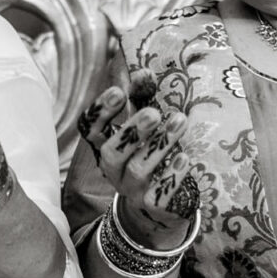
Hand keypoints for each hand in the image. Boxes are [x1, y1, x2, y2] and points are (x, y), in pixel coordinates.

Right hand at [76, 67, 200, 249]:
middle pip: (111, 153)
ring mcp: (132, 190)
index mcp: (107, 148)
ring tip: (179, 122)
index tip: (119, 92)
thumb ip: (141, 100)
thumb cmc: (150, 156)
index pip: (92, 131)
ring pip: (138, 170)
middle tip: (153, 112)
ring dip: (159, 145)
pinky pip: (159, 194)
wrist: (161, 206)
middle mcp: (114, 170)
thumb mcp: (143, 127)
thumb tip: (144, 70)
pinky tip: (184, 158)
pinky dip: (172, 175)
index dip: (101, 113)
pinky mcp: (153, 206)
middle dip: (131, 131)